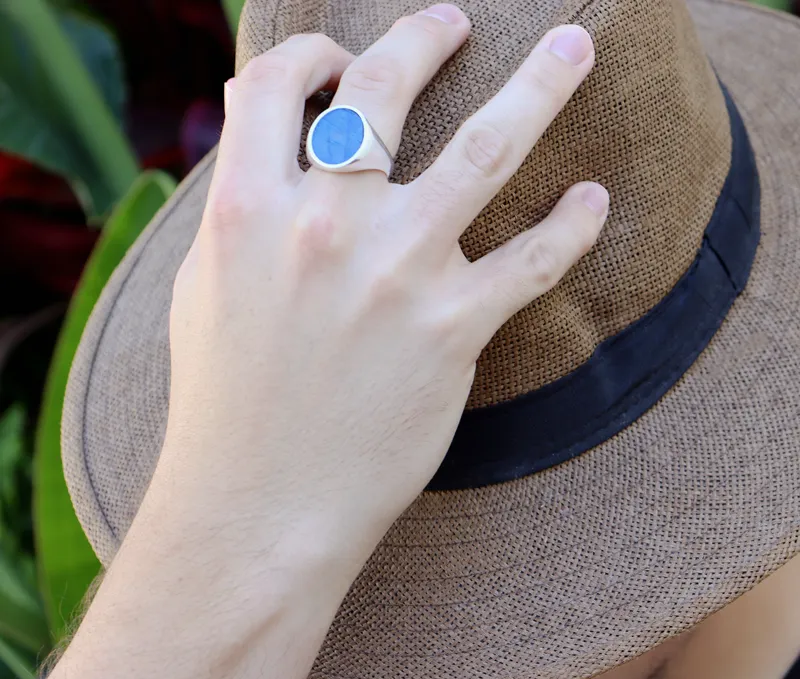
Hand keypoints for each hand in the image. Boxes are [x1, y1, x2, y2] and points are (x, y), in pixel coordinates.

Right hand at [159, 6, 607, 560]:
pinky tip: (593, 203)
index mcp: (249, 208)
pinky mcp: (452, 329)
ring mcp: (396, 272)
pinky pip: (531, 259)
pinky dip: (571, 226)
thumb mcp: (206, 291)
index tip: (342, 57)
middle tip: (457, 21)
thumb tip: (264, 152)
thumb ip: (238, 214)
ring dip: (540, 85)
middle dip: (427, 35)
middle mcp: (325, 224)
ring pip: (487, 146)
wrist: (259, 506)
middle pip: (388, 85)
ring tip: (574, 49)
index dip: (315, 53)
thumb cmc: (226, 404)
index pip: (285, 85)